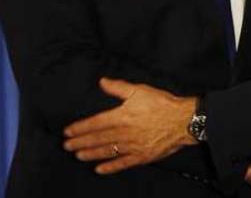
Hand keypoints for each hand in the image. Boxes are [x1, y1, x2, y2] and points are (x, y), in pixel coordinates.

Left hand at [63, 78, 196, 174]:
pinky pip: (122, 163)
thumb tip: (102, 82)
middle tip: (67, 146)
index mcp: (122, 116)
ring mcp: (132, 146)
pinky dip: (110, 167)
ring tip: (78, 155)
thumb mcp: (140, 90)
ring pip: (107, 151)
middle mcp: (124, 133)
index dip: (80, 128)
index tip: (68, 131)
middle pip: (97, 139)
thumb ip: (119, 87)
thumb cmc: (163, 104)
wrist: (183, 120)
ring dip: (90, 154)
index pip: (95, 123)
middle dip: (80, 142)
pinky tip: (100, 169)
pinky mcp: (142, 156)